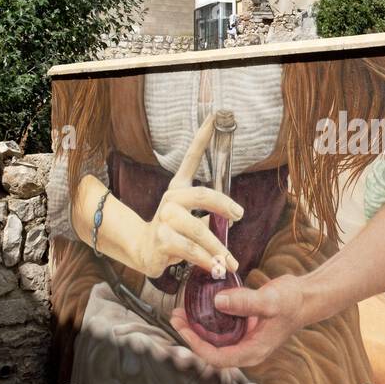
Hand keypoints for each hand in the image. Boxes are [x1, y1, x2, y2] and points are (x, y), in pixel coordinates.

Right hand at [139, 112, 244, 278]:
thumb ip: (211, 217)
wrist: (145, 251)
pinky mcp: (161, 240)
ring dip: (218, 248)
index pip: (190, 159)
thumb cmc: (175, 233)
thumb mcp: (193, 220)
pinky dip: (205, 261)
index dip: (202, 136)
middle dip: (223, 205)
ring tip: (230, 262)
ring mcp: (164, 219)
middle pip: (201, 195)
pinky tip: (214, 268)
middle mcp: (170, 200)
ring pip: (197, 230)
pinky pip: (190, 250)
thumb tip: (231, 221)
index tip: (216, 115)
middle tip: (239, 216)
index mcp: (178, 189)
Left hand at [170, 273, 305, 368]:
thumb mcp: (270, 301)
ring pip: (215, 337)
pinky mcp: (245, 326)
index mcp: (253, 352)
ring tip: (182, 310)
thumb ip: (245, 302)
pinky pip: (222, 326)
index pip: (217, 358)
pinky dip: (210, 317)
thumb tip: (217, 302)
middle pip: (212, 349)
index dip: (197, 345)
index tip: (183, 328)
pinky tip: (201, 303)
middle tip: (176, 315)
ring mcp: (246, 338)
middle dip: (192, 334)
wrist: (307, 296)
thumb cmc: (293, 301)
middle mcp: (247, 348)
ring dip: (198, 326)